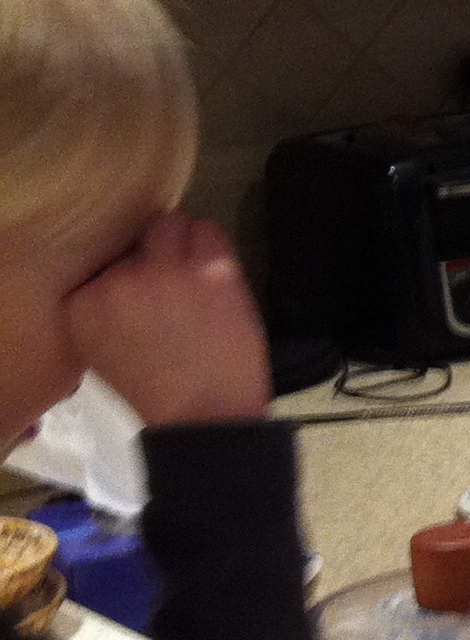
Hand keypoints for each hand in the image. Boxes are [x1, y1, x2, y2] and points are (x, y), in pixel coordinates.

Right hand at [62, 214, 269, 425]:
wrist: (204, 416)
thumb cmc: (157, 390)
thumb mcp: (103, 349)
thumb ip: (103, 308)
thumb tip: (122, 274)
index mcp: (81, 303)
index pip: (104, 261)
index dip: (127, 272)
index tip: (141, 289)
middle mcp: (116, 280)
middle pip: (135, 236)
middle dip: (154, 251)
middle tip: (172, 274)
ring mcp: (164, 272)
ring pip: (171, 223)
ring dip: (184, 241)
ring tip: (196, 269)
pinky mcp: (209, 269)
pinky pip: (210, 231)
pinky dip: (214, 246)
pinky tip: (217, 270)